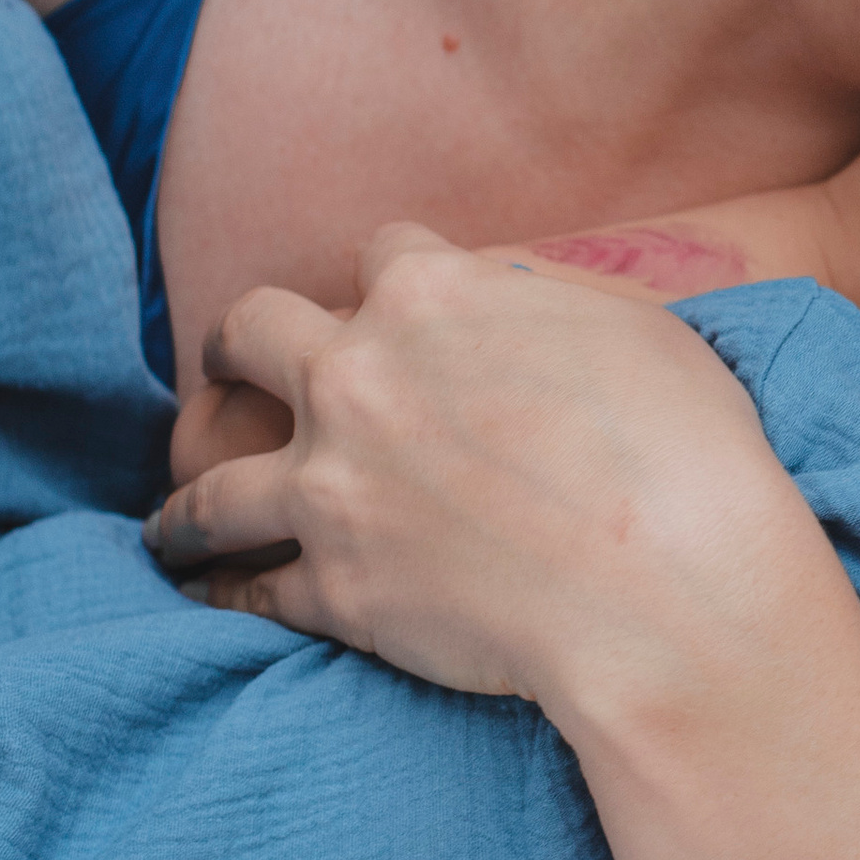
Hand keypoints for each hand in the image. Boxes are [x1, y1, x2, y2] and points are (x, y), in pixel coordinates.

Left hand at [146, 223, 823, 736]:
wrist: (667, 589)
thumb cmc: (686, 453)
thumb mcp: (637, 330)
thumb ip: (550, 311)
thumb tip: (531, 317)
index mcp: (433, 296)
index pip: (382, 256)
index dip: (391, 282)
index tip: (392, 306)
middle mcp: (357, 378)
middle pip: (250, 332)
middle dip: (237, 348)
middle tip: (233, 367)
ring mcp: (332, 488)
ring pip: (209, 488)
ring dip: (186, 505)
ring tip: (173, 525)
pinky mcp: (334, 589)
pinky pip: (247, 593)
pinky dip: (223, 598)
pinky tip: (208, 603)